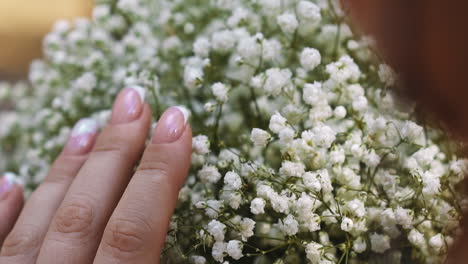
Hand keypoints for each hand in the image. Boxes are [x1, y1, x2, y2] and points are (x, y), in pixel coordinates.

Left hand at [0, 87, 191, 262]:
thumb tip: (188, 237)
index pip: (135, 228)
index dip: (159, 174)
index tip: (178, 125)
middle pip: (85, 214)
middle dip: (115, 153)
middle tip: (135, 103)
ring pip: (37, 225)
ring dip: (65, 172)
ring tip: (88, 128)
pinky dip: (2, 213)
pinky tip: (10, 184)